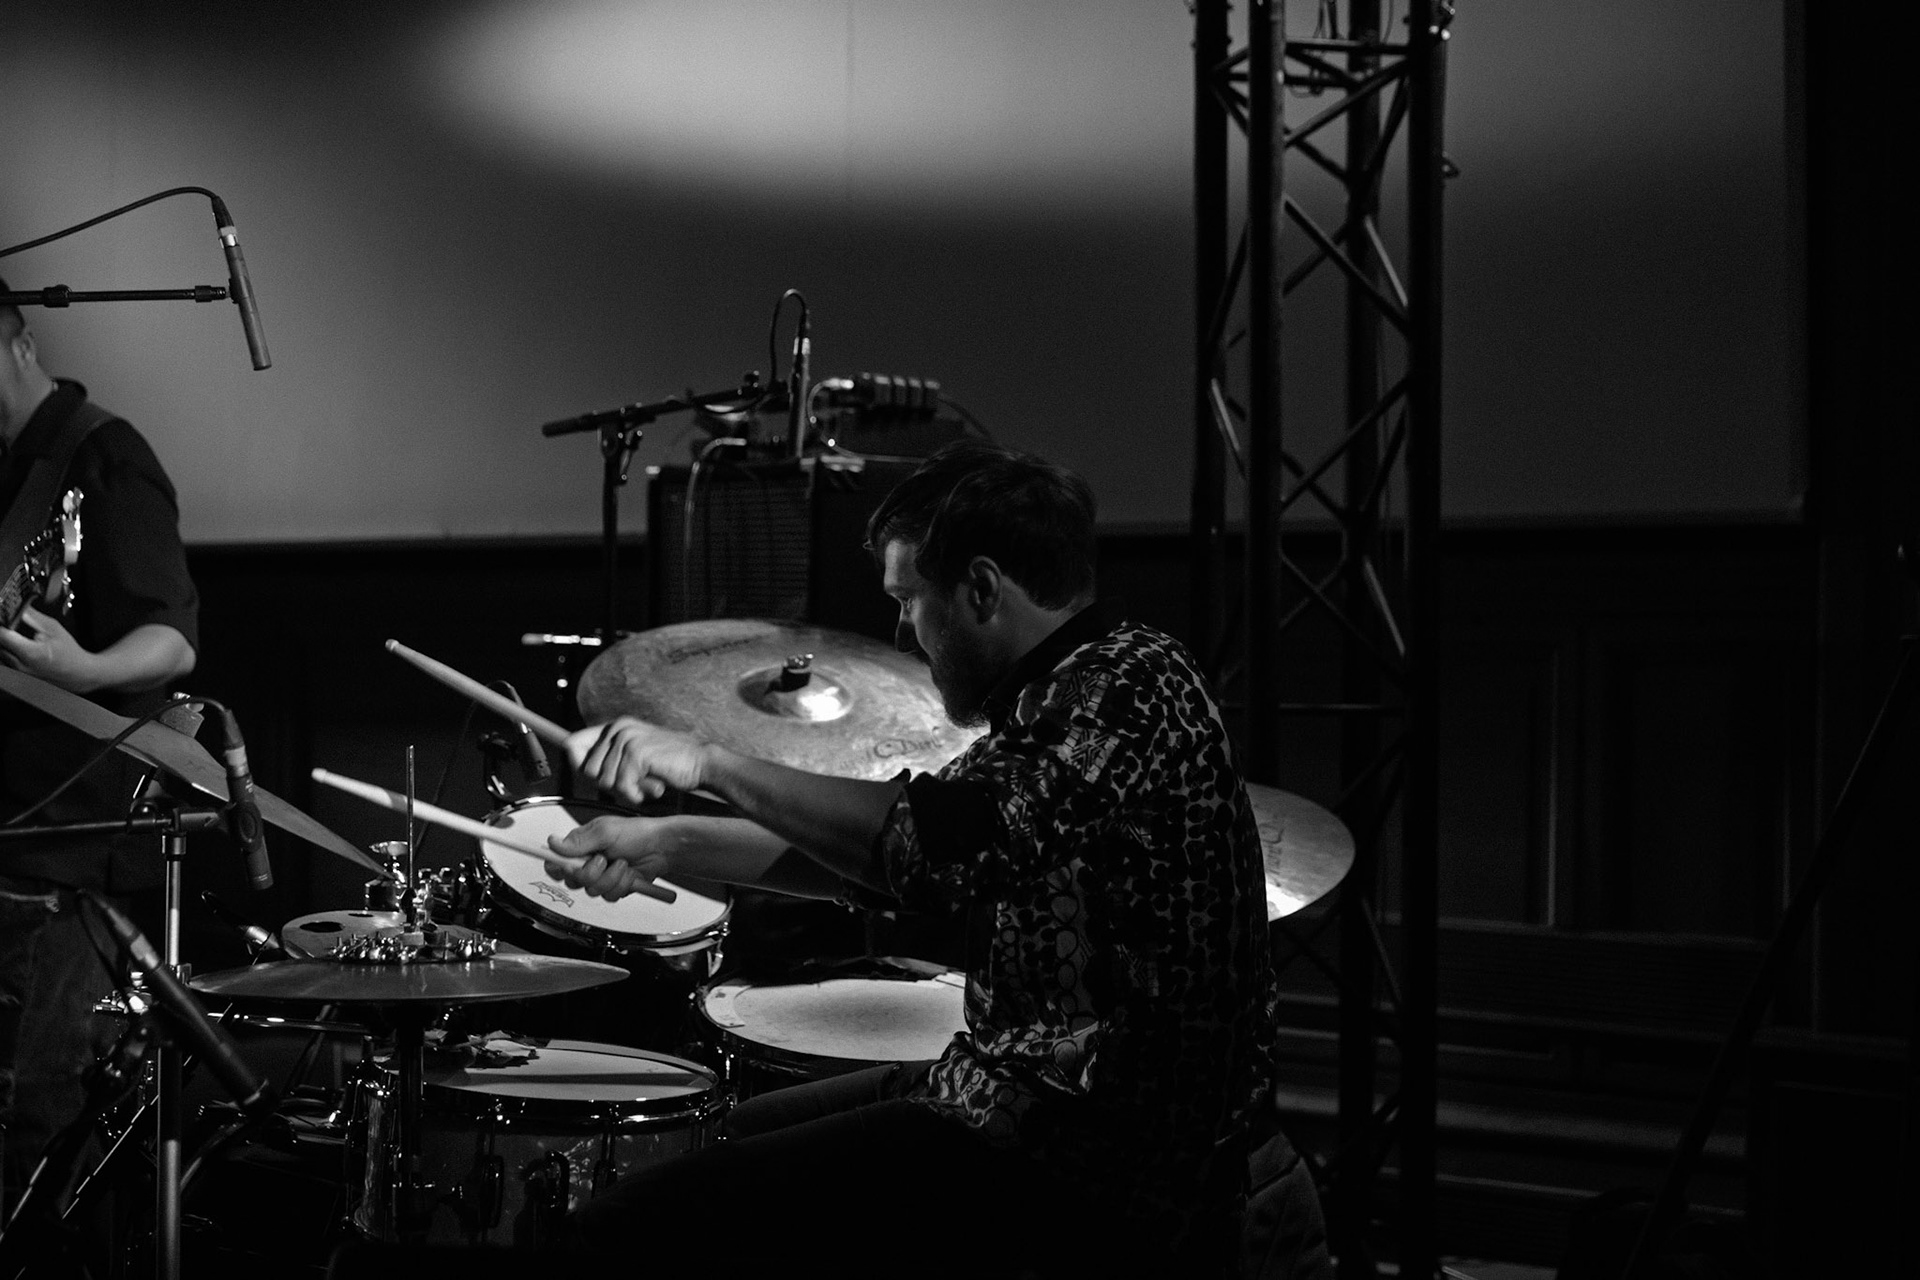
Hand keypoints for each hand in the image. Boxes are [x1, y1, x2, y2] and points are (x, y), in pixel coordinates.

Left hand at [0, 605, 101, 692]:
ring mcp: (16, 669)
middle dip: (3, 629)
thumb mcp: (54, 629)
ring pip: (0, 649)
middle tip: (11, 621)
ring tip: (15, 631)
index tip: (3, 614)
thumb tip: (18, 606)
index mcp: (30, 652)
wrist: (77, 672)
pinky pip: (3, 657)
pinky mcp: (16, 671)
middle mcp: (19, 664)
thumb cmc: (69, 652)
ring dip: (4, 638)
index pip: (2, 635)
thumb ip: (33, 617)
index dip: (2, 621)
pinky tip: (15, 641)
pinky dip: (6, 646)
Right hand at [544, 814, 670, 900]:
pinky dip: (622, 885)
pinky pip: (609, 896)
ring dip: (611, 878)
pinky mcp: (614, 887)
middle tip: (604, 860)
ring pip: (592, 890)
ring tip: (623, 863)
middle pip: (573, 880)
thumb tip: (552, 843)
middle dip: (591, 873)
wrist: (663, 848)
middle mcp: (589, 862)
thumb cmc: (637, 833)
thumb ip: (579, 842)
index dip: (557, 868)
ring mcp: (602, 876)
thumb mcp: (606, 832)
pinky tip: (629, 874)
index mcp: (582, 845)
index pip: (556, 861)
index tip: (567, 867)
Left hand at [566, 716, 708, 806]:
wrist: (701, 763)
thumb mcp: (637, 756)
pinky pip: (621, 786)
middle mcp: (618, 728)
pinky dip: (635, 795)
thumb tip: (582, 769)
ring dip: (625, 792)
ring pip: (604, 780)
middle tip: (631, 786)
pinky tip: (650, 789)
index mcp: (616, 726)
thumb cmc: (671, 764)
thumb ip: (612, 759)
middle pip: (587, 769)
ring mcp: (627, 738)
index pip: (573, 743)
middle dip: (606, 785)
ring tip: (645, 786)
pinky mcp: (637, 753)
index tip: (593, 779)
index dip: (577, 765)